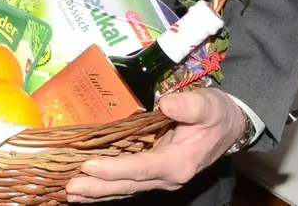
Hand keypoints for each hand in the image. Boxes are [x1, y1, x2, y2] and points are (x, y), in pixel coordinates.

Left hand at [66, 87, 246, 202]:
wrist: (228, 127)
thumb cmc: (216, 114)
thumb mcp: (209, 106)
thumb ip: (190, 106)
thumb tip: (167, 103)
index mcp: (178, 162)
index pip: (141, 168)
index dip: (115, 169)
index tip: (88, 166)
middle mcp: (167, 176)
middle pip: (128, 184)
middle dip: (98, 187)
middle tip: (70, 188)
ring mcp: (158, 177)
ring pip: (124, 188)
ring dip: (97, 191)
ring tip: (70, 193)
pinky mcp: (152, 173)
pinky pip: (126, 182)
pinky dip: (106, 186)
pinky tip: (86, 188)